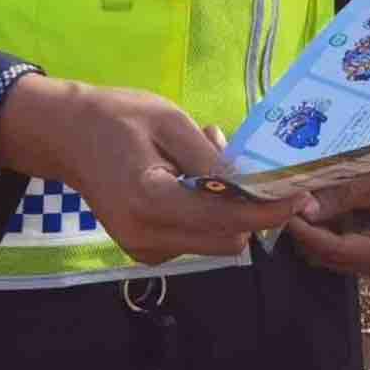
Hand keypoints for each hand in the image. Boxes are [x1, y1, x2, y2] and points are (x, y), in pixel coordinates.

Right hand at [0, 76, 318, 264]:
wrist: (66, 136)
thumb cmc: (117, 117)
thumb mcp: (170, 122)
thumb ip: (212, 160)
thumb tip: (257, 187)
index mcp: (150, 201)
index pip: (227, 218)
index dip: (270, 209)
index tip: (302, 195)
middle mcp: (146, 236)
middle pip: (228, 238)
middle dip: (250, 207)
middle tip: (240, 161)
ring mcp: (144, 249)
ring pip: (216, 241)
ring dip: (227, 208)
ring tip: (203, 161)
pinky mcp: (145, 251)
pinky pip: (197, 239)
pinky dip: (207, 214)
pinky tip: (189, 179)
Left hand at [280, 147, 369, 279]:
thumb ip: (340, 195)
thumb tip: (303, 208)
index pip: (335, 251)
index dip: (306, 233)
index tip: (285, 210)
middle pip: (330, 257)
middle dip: (307, 233)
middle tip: (286, 203)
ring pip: (331, 251)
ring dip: (313, 230)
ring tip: (296, 201)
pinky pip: (339, 240)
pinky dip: (325, 224)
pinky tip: (314, 201)